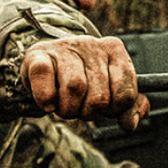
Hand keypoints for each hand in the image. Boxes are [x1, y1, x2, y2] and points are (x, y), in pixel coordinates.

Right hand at [22, 36, 149, 129]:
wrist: (48, 64)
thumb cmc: (83, 78)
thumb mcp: (110, 89)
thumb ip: (129, 105)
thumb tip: (130, 123)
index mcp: (114, 49)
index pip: (126, 92)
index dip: (116, 109)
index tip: (107, 107)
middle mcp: (90, 44)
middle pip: (100, 97)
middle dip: (89, 112)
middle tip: (81, 108)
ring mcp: (63, 47)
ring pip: (75, 88)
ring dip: (68, 109)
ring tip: (64, 106)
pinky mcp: (38, 55)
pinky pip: (44, 77)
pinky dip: (46, 98)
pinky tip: (48, 103)